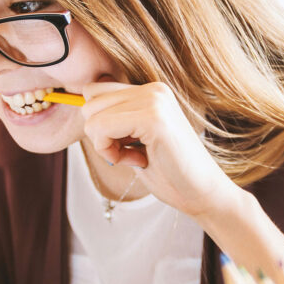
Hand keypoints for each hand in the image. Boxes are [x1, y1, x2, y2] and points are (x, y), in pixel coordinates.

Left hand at [80, 81, 239, 218]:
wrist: (203, 194)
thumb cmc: (169, 173)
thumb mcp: (135, 139)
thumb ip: (115, 120)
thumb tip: (81, 107)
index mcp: (151, 91)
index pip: (95, 91)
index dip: (100, 124)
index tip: (125, 145)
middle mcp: (153, 89)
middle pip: (89, 101)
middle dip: (100, 134)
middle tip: (130, 153)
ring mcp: (154, 100)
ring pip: (92, 115)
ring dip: (105, 144)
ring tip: (136, 156)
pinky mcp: (153, 118)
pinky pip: (101, 128)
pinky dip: (110, 151)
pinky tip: (137, 161)